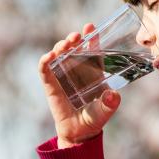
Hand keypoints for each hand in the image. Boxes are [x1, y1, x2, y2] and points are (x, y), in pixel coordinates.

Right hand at [38, 23, 120, 147]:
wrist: (80, 132)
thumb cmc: (95, 117)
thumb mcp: (106, 109)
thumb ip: (111, 103)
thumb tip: (114, 95)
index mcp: (93, 71)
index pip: (92, 51)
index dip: (92, 38)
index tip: (90, 26)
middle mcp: (78, 70)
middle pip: (74, 49)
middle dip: (74, 39)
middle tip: (76, 36)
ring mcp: (63, 75)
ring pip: (60, 54)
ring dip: (61, 46)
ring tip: (65, 44)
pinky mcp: (51, 84)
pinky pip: (46, 70)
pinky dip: (45, 62)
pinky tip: (49, 56)